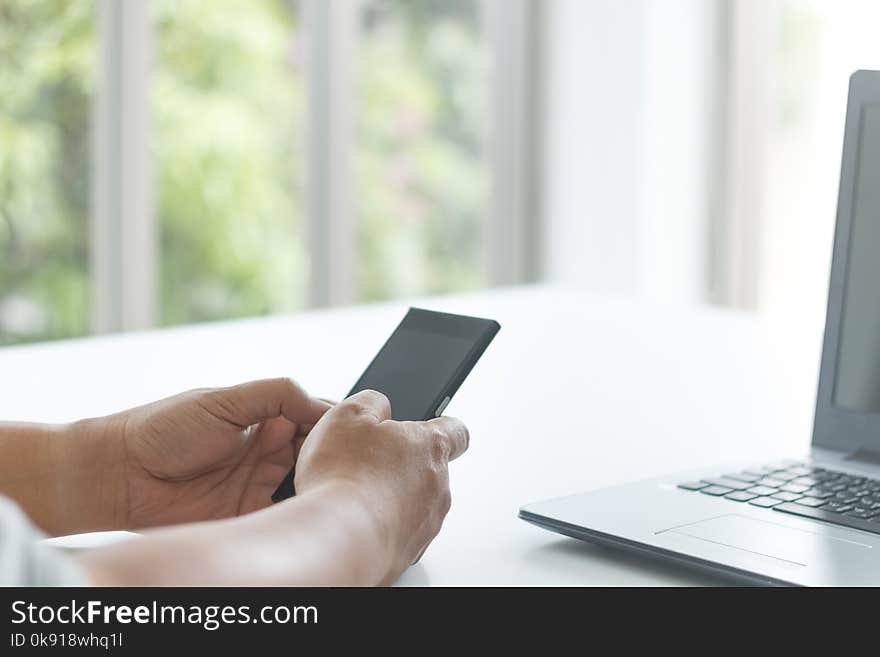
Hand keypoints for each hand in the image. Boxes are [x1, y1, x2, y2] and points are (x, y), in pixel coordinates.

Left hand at [103, 378, 330, 528]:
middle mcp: (267, 451)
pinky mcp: (247, 516)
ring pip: (306, 486)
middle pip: (318, 453)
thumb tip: (323, 405)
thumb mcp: (224, 400)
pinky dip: (299, 517)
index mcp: (265, 419)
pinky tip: (313, 513)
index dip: (336, 424)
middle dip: (335, 457)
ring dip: (320, 486)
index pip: (315, 418)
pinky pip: (282, 519)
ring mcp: (259, 485)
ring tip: (338, 486)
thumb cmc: (163, 427)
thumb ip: (276, 394)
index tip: (355, 432)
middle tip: (351, 462)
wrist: (118, 474)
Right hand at [294, 389, 468, 582]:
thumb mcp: (347, 415)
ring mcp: (427, 522)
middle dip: (399, 465)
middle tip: (364, 463)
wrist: (336, 539)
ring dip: (389, 497)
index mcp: (430, 446)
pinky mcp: (410, 551)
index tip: (427, 427)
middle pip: (427, 469)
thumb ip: (371, 402)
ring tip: (352, 495)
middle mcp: (437, 486)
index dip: (442, 426)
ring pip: (414, 503)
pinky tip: (354, 521)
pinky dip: (381, 525)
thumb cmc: (343, 477)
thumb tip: (380, 406)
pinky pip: (399, 531)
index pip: (456, 431)